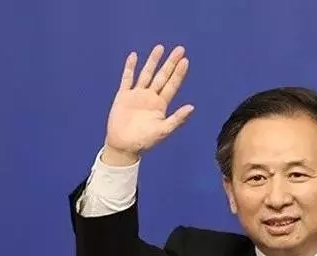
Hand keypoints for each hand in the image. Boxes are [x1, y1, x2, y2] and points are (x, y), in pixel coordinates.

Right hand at [103, 44, 193, 165]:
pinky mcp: (123, 96)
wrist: (124, 146)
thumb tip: (192, 107)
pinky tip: (134, 56)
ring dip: (153, 61)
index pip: (172, 85)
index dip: (178, 73)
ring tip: (160, 48)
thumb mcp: (164, 130)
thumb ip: (177, 118)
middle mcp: (150, 97)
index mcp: (161, 105)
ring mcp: (137, 95)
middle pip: (162, 76)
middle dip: (170, 63)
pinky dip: (130, 68)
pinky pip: (127, 79)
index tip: (185, 61)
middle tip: (180, 49)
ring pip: (146, 74)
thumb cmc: (145, 141)